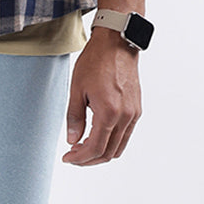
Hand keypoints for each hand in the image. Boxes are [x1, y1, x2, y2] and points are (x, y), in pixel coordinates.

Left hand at [61, 28, 141, 164]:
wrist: (117, 44)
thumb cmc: (96, 62)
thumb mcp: (77, 90)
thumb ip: (74, 118)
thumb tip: (72, 141)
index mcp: (109, 113)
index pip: (95, 149)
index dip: (79, 159)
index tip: (67, 158)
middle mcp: (125, 117)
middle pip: (108, 153)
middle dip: (89, 159)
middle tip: (73, 155)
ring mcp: (134, 114)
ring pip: (119, 147)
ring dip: (101, 152)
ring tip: (83, 146)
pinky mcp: (136, 109)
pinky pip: (125, 135)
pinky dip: (111, 142)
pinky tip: (97, 134)